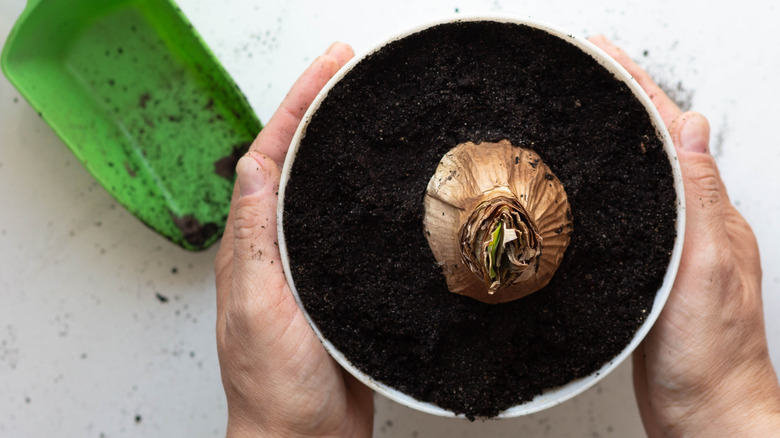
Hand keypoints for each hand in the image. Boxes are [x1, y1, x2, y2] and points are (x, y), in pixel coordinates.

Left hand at [214, 43, 373, 437]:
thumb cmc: (277, 389)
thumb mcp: (260, 309)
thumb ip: (255, 242)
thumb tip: (253, 170)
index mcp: (251, 247)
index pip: (269, 158)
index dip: (297, 108)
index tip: (329, 71)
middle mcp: (273, 249)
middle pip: (291, 163)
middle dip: (316, 112)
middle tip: (346, 74)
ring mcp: (303, 266)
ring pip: (316, 190)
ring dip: (334, 145)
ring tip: (361, 110)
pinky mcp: (332, 285)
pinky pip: (340, 225)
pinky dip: (354, 193)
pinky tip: (376, 185)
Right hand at [589, 36, 779, 436]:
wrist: (704, 412)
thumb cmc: (706, 357)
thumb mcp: (705, 269)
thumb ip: (698, 199)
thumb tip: (691, 128)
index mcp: (710, 213)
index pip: (671, 130)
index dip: (636, 86)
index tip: (600, 53)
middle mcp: (697, 222)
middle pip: (658, 143)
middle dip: (624, 98)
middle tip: (586, 68)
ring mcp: (678, 244)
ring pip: (643, 173)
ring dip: (617, 135)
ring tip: (585, 107)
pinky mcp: (657, 267)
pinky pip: (634, 208)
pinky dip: (612, 180)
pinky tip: (593, 181)